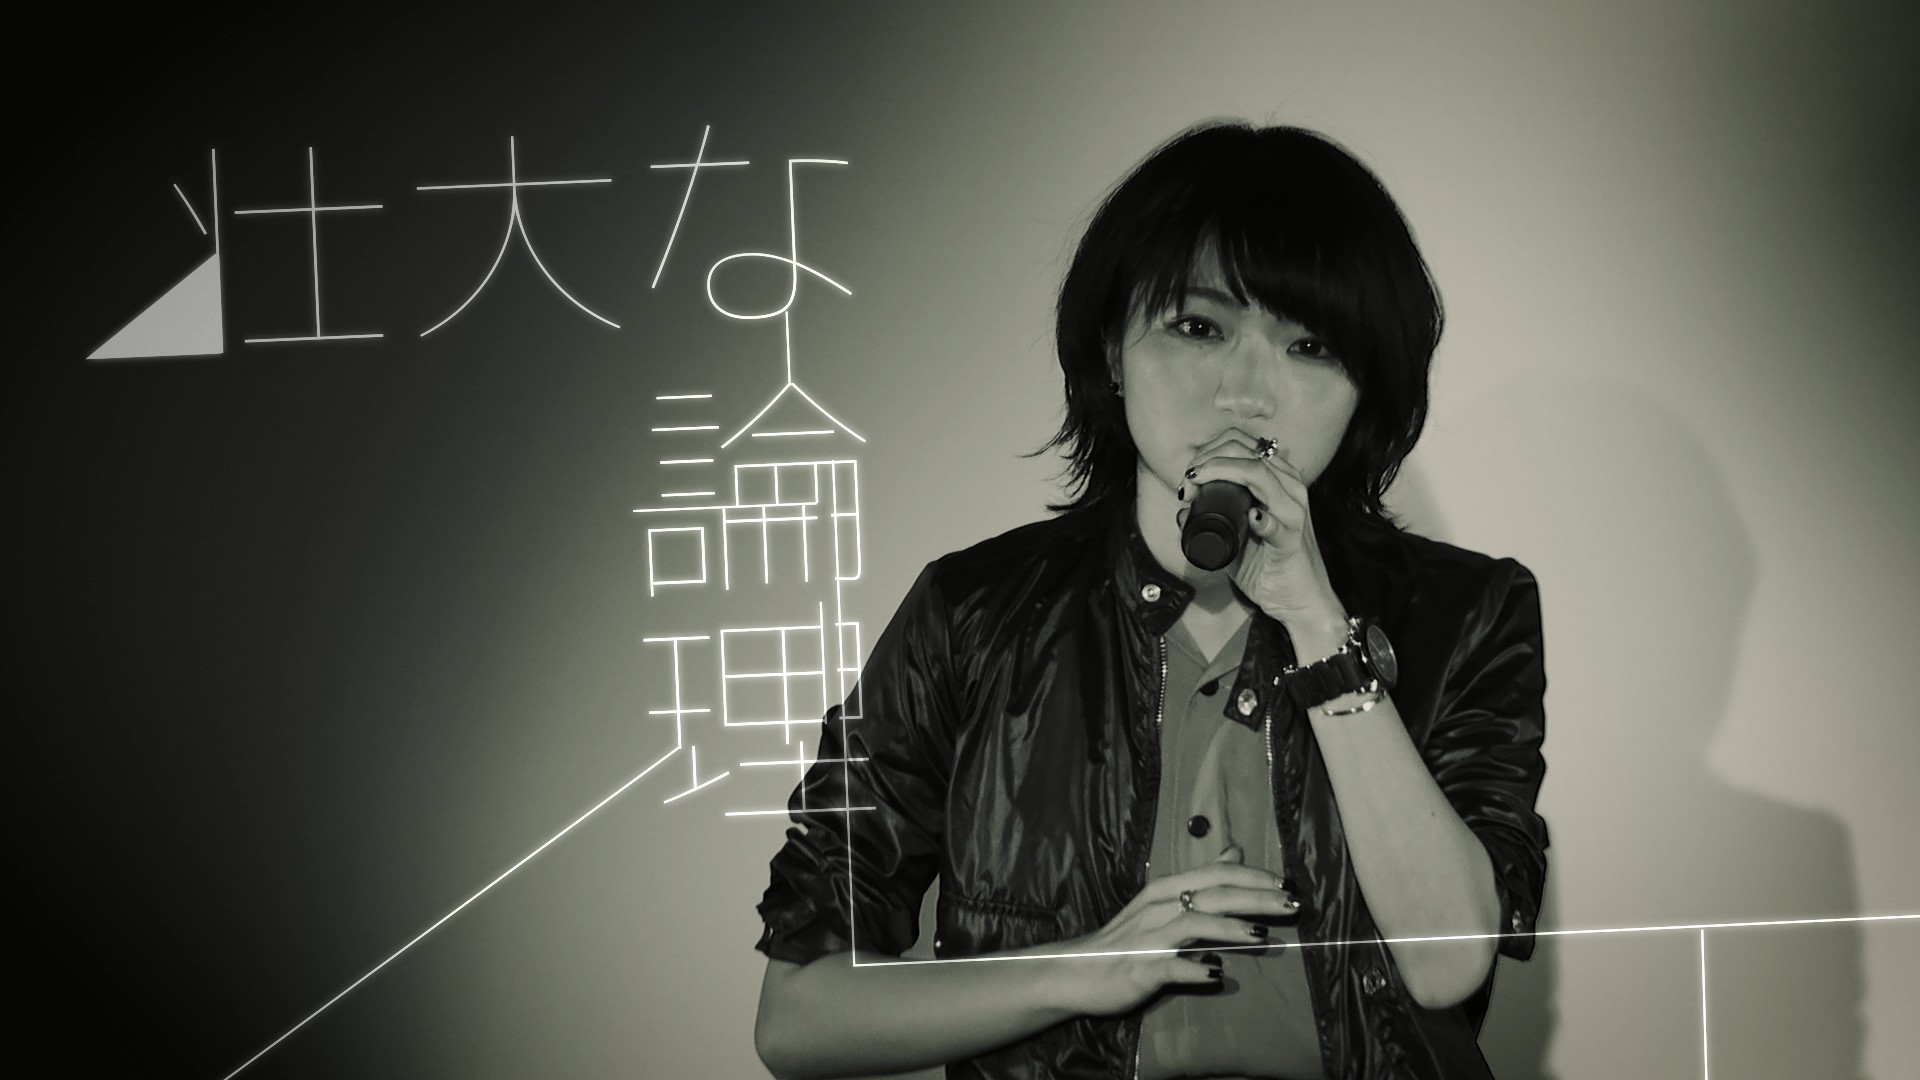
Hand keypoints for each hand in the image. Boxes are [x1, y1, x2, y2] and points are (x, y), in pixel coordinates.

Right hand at [1048, 859, 1300, 1017]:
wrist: (1075, 971)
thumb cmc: (1124, 939)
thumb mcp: (1160, 903)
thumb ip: (1199, 880)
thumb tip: (1234, 852)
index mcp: (1165, 891)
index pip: (1215, 875)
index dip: (1252, 877)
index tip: (1287, 884)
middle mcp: (1158, 909)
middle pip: (1212, 895)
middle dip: (1255, 898)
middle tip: (1293, 904)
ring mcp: (1148, 939)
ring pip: (1193, 925)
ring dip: (1229, 928)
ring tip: (1262, 936)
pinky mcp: (1140, 969)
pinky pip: (1170, 968)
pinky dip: (1194, 970)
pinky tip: (1217, 975)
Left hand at [1176, 430, 1345, 639]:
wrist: (1300, 602)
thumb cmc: (1268, 565)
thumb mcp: (1238, 536)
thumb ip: (1215, 520)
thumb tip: (1182, 509)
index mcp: (1279, 480)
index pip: (1243, 445)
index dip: (1210, 451)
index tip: (1189, 473)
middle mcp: (1290, 489)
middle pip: (1247, 453)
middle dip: (1208, 460)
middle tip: (1186, 483)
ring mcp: (1294, 513)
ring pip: (1259, 475)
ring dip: (1221, 474)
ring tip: (1195, 490)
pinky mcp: (1293, 541)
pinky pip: (1278, 525)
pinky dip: (1263, 520)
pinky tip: (1251, 519)